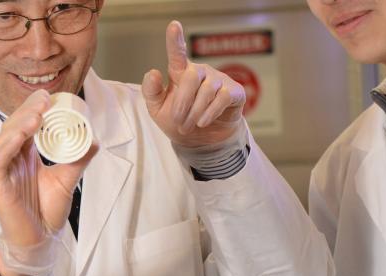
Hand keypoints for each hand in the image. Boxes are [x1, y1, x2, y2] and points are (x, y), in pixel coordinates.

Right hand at [0, 89, 97, 275]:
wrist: (41, 240)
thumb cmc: (47, 211)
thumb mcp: (67, 180)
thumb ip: (78, 160)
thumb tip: (94, 141)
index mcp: (27, 155)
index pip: (26, 125)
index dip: (34, 109)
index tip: (49, 97)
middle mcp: (13, 159)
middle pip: (13, 127)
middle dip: (27, 110)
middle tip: (44, 99)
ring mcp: (5, 171)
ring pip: (4, 139)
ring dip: (18, 124)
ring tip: (36, 114)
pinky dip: (8, 146)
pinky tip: (20, 136)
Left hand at [141, 20, 247, 148]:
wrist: (202, 141)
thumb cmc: (179, 120)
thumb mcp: (158, 109)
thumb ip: (152, 92)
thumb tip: (154, 72)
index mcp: (180, 72)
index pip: (177, 53)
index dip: (175, 40)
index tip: (174, 25)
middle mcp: (200, 72)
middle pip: (191, 77)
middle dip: (182, 103)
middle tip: (178, 122)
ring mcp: (218, 80)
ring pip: (206, 91)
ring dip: (194, 113)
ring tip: (188, 126)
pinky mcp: (233, 91)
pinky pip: (222, 98)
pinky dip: (210, 112)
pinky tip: (203, 122)